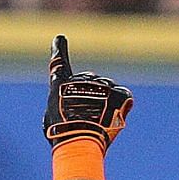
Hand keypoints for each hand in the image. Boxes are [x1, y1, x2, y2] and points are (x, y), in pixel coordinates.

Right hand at [44, 35, 131, 151]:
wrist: (80, 140)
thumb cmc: (63, 136)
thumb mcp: (55, 119)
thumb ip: (67, 104)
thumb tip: (83, 103)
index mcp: (61, 87)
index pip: (59, 65)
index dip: (59, 52)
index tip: (59, 39)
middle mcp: (82, 80)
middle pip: (90, 82)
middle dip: (90, 96)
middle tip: (86, 118)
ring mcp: (102, 84)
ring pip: (107, 91)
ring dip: (105, 104)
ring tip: (98, 122)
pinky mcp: (118, 92)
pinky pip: (123, 96)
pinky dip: (120, 107)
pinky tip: (112, 119)